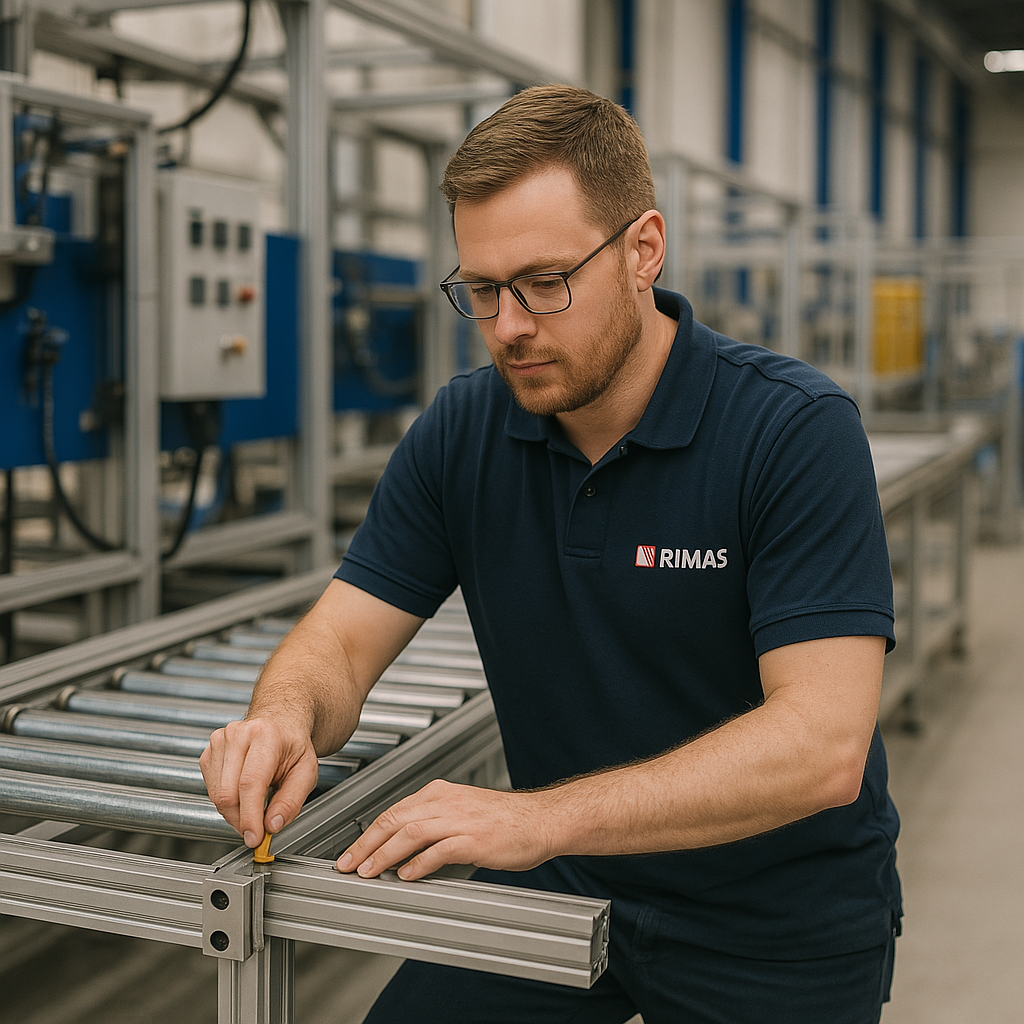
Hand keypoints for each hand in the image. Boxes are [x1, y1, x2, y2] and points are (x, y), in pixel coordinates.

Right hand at [200, 716, 319, 846]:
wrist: (280, 720)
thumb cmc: (293, 744)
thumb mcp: (306, 771)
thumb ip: (291, 801)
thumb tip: (272, 825)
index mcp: (265, 735)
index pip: (250, 784)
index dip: (250, 817)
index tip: (255, 838)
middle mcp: (237, 735)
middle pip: (228, 793)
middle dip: (242, 820)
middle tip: (258, 829)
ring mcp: (219, 742)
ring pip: (217, 795)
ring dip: (235, 812)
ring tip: (256, 804)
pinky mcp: (208, 753)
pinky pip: (211, 790)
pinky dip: (227, 801)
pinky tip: (243, 792)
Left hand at [335, 779, 555, 880]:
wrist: (540, 820)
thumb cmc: (505, 820)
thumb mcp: (462, 811)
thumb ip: (433, 825)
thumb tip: (402, 849)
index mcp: (440, 793)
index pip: (393, 811)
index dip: (369, 834)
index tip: (353, 852)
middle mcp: (446, 801)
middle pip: (394, 819)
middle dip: (366, 844)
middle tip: (348, 865)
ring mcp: (461, 819)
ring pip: (410, 832)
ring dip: (384, 854)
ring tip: (369, 872)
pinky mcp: (475, 839)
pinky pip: (439, 849)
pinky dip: (419, 863)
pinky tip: (407, 875)